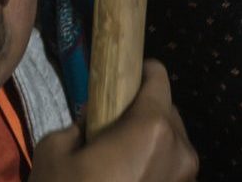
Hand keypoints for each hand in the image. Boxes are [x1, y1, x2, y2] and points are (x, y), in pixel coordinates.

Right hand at [30, 60, 197, 181]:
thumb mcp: (56, 150)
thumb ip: (79, 124)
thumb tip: (94, 122)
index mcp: (152, 128)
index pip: (158, 78)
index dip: (139, 71)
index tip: (121, 77)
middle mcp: (180, 151)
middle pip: (167, 112)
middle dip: (143, 111)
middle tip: (111, 124)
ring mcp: (186, 180)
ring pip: (172, 144)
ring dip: (150, 143)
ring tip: (117, 159)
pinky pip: (170, 171)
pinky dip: (153, 168)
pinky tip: (124, 180)